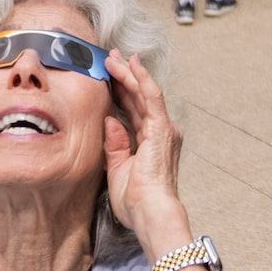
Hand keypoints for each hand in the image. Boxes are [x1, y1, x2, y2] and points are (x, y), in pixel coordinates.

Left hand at [103, 49, 189, 263]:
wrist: (150, 213)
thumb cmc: (136, 201)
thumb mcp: (117, 170)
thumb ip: (115, 145)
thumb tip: (109, 121)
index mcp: (150, 143)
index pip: (134, 110)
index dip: (122, 92)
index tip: (109, 76)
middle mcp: (160, 133)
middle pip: (139, 97)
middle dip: (125, 76)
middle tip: (111, 57)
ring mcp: (163, 129)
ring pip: (144, 92)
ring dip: (129, 72)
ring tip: (114, 56)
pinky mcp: (161, 129)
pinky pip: (151, 97)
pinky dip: (141, 79)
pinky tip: (131, 65)